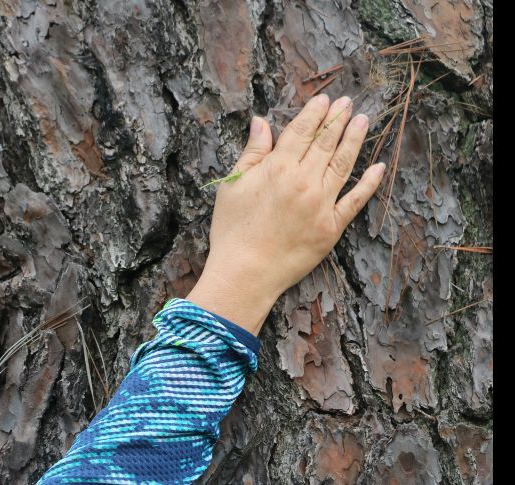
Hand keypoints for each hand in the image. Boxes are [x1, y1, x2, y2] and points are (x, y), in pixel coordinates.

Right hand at [187, 94, 385, 335]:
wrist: (245, 273)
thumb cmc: (232, 230)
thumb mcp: (232, 185)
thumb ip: (252, 152)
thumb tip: (262, 122)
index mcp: (278, 168)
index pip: (302, 131)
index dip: (314, 113)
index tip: (325, 99)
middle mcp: (304, 181)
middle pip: (325, 143)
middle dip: (338, 119)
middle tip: (349, 102)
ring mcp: (322, 204)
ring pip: (343, 164)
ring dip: (355, 139)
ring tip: (363, 120)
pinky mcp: (332, 227)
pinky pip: (355, 200)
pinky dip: (369, 183)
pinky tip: (379, 167)